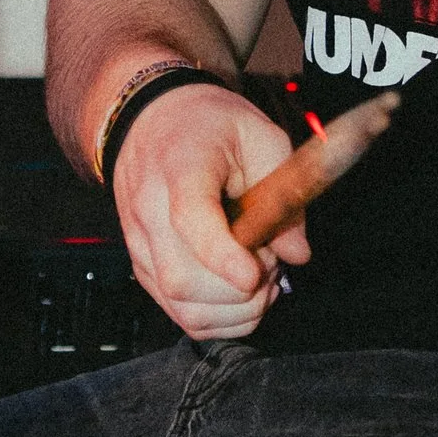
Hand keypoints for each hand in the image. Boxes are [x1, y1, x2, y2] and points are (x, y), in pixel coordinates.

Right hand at [111, 83, 310, 341]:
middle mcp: (149, 210)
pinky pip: (180, 313)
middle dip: (242, 289)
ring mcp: (141, 243)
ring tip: (258, 276)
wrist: (152, 119)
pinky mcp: (143, 267)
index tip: (254, 273)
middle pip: (183, 279)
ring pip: (182, 306)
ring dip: (234, 309)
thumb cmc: (208, 126)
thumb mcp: (262, 137)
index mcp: (180, 167)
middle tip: (270, 258)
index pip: (189, 220)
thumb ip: (284, 194)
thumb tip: (296, 254)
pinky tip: (240, 290)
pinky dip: (220, 317)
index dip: (222, 256)